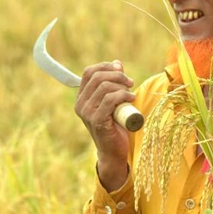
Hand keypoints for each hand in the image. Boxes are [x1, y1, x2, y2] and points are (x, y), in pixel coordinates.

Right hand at [74, 60, 135, 190]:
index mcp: (82, 97)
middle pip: (97, 77)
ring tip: (131, 93)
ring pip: (104, 87)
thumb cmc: (116, 125)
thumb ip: (114, 83)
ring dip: (122, 86)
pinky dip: (123, 95)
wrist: (114, 150)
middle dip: (117, 76)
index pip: (89, 72)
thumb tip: (117, 63)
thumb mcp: (115, 101)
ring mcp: (87, 113)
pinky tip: (131, 98)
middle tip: (130, 82)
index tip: (120, 70)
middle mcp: (80, 104)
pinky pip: (109, 100)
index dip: (106, 67)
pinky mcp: (96, 120)